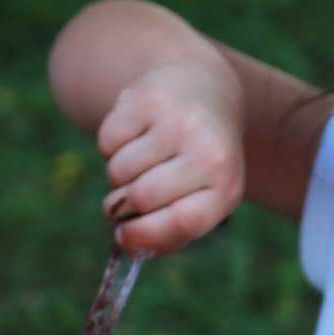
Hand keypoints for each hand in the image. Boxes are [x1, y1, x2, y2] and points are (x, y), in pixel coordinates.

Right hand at [97, 61, 244, 254]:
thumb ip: (170, 230)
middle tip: (123, 199)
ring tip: (139, 160)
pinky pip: (107, 141)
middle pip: (142, 198)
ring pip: (119, 171)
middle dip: (123, 205)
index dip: (144, 235)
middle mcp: (208, 152)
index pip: (182, 222)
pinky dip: (110, 146)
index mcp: (226, 186)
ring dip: (118, 174)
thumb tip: (127, 245)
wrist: (203, 88)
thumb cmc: (198, 158)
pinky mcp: (149, 98)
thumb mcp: (201, 196)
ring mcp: (178, 122)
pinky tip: (134, 134)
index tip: (123, 237)